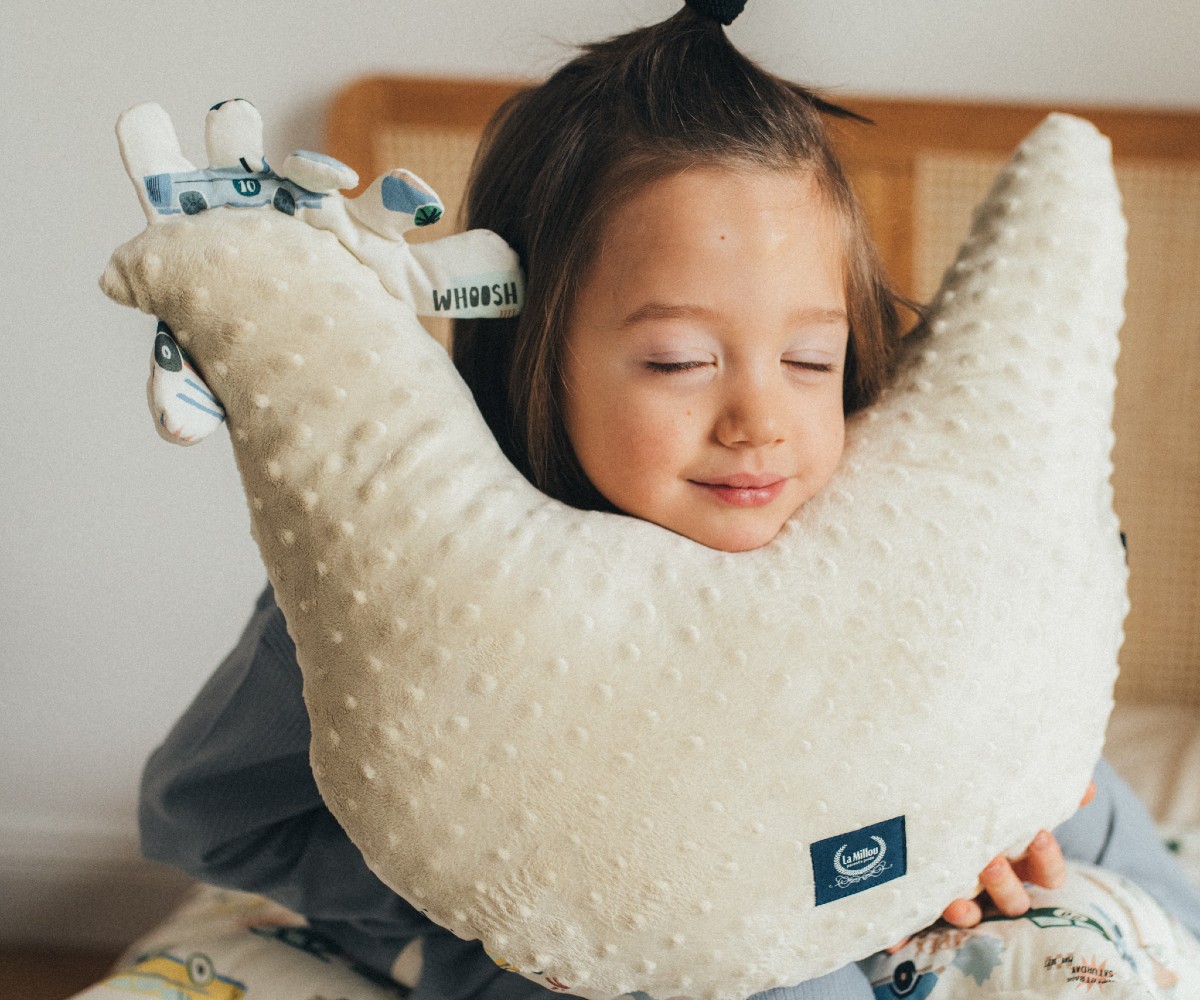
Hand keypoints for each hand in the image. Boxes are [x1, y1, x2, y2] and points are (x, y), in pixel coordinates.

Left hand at [887, 780, 1095, 951]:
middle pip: (1010, 900)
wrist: (918, 796)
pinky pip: (909, 924)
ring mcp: (956, 893)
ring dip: (963, 908)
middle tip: (991, 861)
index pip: (1047, 874)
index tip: (1037, 835)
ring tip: (955, 900)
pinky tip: (894, 937)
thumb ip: (1044, 791)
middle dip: (1004, 884)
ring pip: (966, 912)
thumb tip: (1087, 786)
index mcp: (1017, 857)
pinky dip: (902, 932)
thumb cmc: (973, 800)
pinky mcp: (919, 903)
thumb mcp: (1008, 792)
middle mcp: (989, 880)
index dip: (1046, 862)